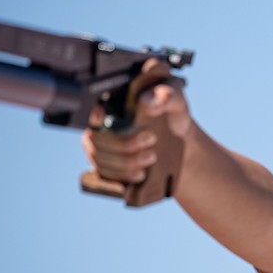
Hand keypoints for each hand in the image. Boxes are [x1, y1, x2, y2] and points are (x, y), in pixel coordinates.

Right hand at [81, 58, 191, 184]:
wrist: (183, 144)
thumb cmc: (174, 116)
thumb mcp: (176, 101)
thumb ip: (167, 95)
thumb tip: (149, 101)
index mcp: (113, 104)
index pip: (89, 109)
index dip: (91, 116)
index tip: (102, 115)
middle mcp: (101, 126)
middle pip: (93, 139)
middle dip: (121, 144)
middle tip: (151, 140)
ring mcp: (102, 149)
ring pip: (97, 159)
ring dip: (123, 162)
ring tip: (150, 158)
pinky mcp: (109, 168)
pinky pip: (103, 176)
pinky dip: (121, 177)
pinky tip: (139, 175)